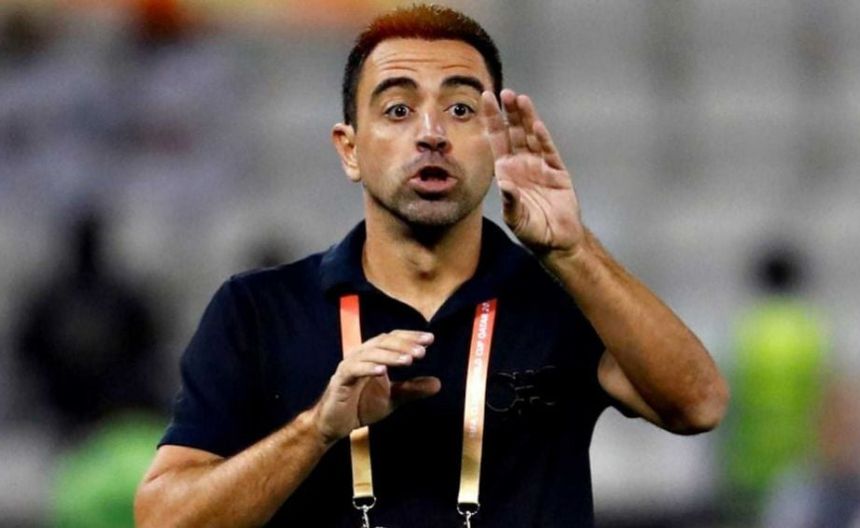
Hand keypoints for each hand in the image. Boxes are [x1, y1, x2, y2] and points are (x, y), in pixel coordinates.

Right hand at [312, 330, 440, 444]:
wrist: (334, 426)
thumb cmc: (361, 406)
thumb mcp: (393, 398)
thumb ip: (412, 389)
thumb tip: (438, 383)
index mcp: (373, 355)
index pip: (393, 339)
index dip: (410, 337)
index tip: (430, 339)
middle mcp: (360, 355)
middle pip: (383, 341)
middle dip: (403, 345)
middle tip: (422, 351)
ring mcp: (349, 366)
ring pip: (370, 353)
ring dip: (390, 355)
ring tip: (408, 360)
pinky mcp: (340, 380)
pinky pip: (353, 369)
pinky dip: (368, 368)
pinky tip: (383, 371)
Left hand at [480, 89, 584, 254]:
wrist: (558, 239)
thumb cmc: (532, 230)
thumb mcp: (517, 219)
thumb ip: (510, 203)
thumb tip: (504, 184)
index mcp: (507, 172)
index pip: (496, 140)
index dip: (491, 120)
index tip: (485, 99)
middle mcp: (521, 164)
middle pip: (513, 132)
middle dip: (508, 113)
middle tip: (503, 92)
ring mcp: (540, 165)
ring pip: (531, 136)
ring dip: (526, 118)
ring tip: (520, 99)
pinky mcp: (557, 171)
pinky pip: (548, 151)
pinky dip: (543, 138)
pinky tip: (537, 125)